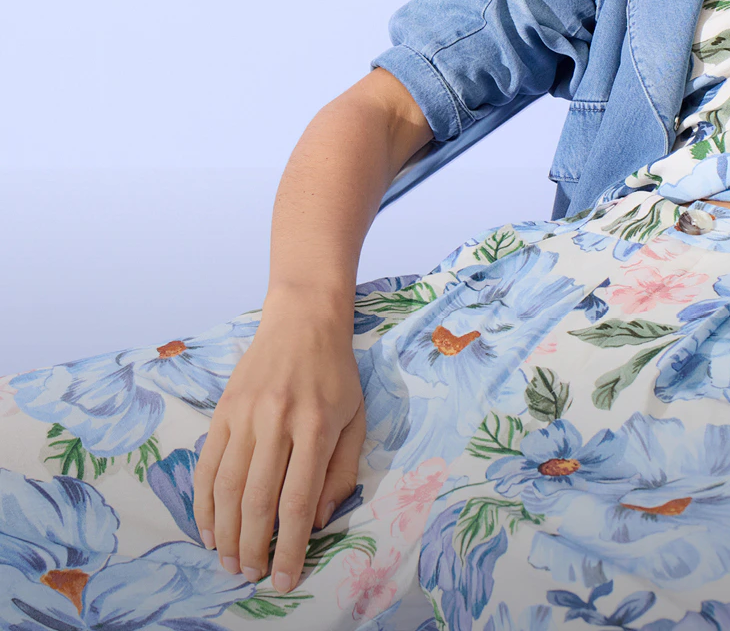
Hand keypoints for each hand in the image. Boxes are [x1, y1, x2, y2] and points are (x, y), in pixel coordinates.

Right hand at [193, 303, 365, 593]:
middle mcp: (277, 423)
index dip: (288, 547)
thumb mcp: (355, 418)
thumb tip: (317, 521)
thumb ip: (340, 471)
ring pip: (226, 488)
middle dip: (253, 548)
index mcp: (315, 427)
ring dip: (225, 533)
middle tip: (252, 576)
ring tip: (229, 562)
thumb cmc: (336, 373)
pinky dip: (204, 503)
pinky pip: (207, 465)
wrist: (304, 320)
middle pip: (257, 501)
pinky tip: (209, 529)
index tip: (285, 579)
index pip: (296, 502)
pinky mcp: (222, 410)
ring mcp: (245, 416)